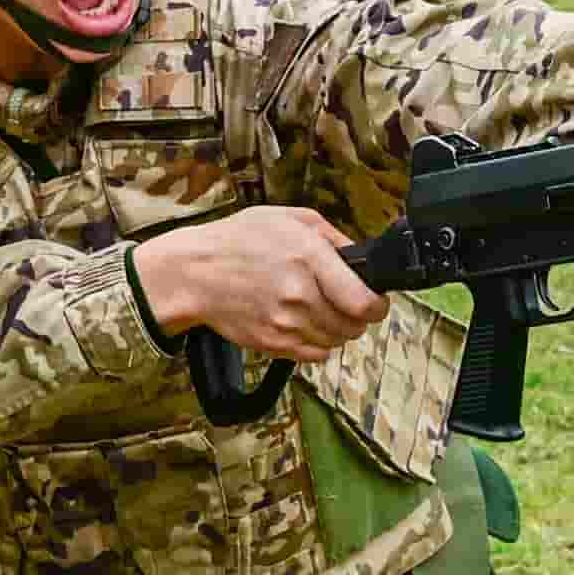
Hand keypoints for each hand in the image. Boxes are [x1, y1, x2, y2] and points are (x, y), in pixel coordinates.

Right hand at [131, 208, 386, 362]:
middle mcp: (299, 295)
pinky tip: (305, 324)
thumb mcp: (289, 219)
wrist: (194, 273)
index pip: (365, 302)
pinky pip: (314, 355)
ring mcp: (286, 324)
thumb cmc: (238, 241)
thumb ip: (332, 237)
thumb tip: (360, 258)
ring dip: (337, 330)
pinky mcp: (273, 344)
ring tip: (320, 310)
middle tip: (346, 303)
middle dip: (358, 316)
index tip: (376, 301)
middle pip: (354, 326)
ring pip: (336, 342)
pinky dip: (317, 344)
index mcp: (309, 258)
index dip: (378, 305)